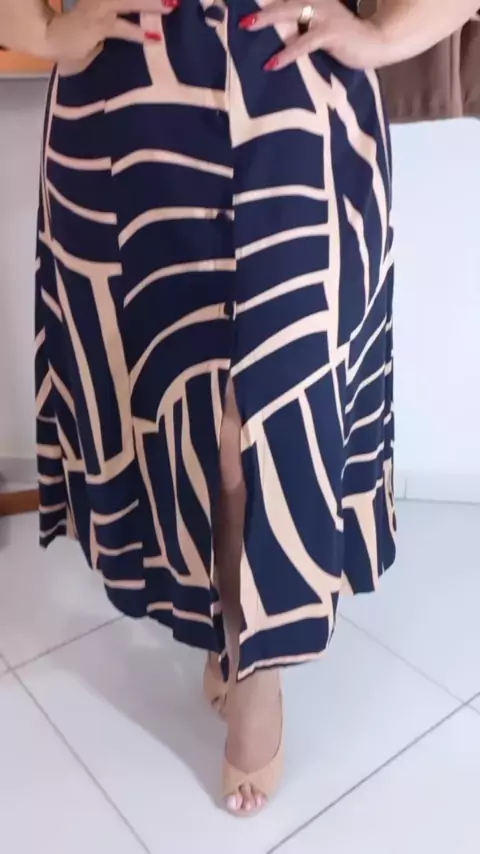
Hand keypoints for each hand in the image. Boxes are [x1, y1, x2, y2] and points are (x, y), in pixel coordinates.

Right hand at [44, 0, 176, 62]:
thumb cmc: (80, 31)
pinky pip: (121, 27)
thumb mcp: (105, 16)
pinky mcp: (96, 25)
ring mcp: (98, 7)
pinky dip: (137, 33)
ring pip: (128, 1)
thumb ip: (123, 13)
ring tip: (170, 6)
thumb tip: (150, 19)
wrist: (52, 38)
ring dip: (150, 4)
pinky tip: (154, 38)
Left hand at [239, 0, 391, 70]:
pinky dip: (287, 53)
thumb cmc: (344, 38)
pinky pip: (304, 42)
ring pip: (290, 12)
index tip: (243, 0)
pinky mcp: (331, 34)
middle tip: (238, 10)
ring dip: (267, 18)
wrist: (375, 42)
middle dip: (260, 3)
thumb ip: (299, 24)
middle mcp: (317, 0)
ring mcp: (325, 15)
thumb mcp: (318, 26)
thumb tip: (274, 32)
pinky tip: (272, 64)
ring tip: (246, 27)